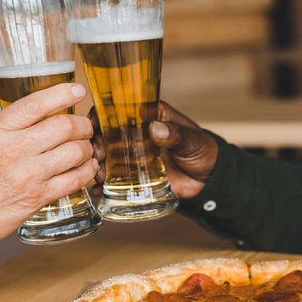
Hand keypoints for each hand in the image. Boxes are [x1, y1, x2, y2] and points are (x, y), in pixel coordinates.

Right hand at [0, 83, 96, 276]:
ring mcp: (28, 175)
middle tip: (84, 127)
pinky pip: (75, 179)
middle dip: (82, 125)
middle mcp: (13, 150)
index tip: (77, 90)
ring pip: (75, 152)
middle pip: (64, 127)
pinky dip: (87, 171)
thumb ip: (9, 124)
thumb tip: (44, 112)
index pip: (36, 104)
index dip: (63, 93)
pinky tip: (87, 167)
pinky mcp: (38, 198)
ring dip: (87, 148)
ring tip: (85, 148)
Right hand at [91, 101, 217, 199]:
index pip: (118, 110)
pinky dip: (102, 185)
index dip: (101, 116)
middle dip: (96, 144)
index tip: (92, 126)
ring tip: (98, 174)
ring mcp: (131, 155)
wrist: (209, 180)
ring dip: (96, 164)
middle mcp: (135, 134)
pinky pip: (113, 179)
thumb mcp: (192, 140)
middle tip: (98, 156)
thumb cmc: (203, 151)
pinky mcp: (133, 176)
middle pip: (105, 135)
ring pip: (105, 157)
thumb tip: (156, 128)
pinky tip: (97, 190)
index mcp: (147, 116)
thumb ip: (176, 134)